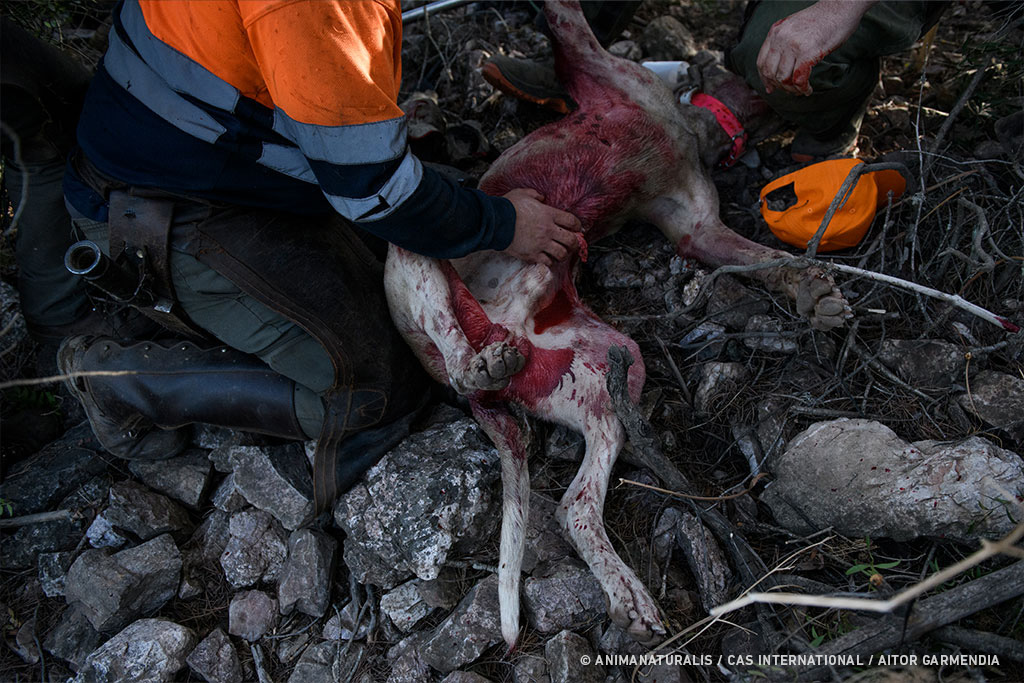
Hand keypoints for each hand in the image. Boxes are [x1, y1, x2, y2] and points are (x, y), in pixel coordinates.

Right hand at [502, 188, 582, 265]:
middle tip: (572, 243)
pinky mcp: (532, 255)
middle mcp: (548, 230)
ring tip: (560, 252)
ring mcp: (540, 244)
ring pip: (562, 254)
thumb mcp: (522, 193)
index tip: (577, 228)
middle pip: (571, 240)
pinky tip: (547, 257)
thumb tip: (541, 198)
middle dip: (574, 242)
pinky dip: (549, 261)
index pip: (572, 221)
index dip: (578, 226)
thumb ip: (535, 195)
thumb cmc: (507, 207)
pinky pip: (547, 262)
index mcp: (548, 214)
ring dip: (563, 253)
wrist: (494, 222)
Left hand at [756, 0, 874, 95]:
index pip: (761, 62)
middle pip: (770, 73)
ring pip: (783, 78)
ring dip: (792, 90)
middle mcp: (781, 38)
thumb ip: (784, 43)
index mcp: (775, 32)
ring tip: (801, 90)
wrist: (841, 7)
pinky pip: (799, 79)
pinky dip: (803, 89)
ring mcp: (793, 45)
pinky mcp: (808, 52)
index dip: (765, 79)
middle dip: (779, 87)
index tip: (771, 88)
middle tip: (789, 91)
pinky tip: (808, 90)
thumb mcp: (794, 27)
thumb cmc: (822, 19)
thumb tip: (779, 66)